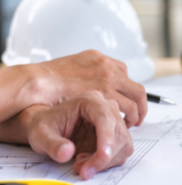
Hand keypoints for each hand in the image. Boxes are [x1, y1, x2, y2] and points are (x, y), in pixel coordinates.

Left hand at [28, 91, 133, 179]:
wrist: (49, 131)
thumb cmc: (47, 127)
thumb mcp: (40, 134)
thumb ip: (52, 144)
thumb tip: (67, 152)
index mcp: (90, 101)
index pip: (106, 118)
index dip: (107, 137)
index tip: (103, 155)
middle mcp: (107, 109)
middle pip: (118, 134)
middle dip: (103, 157)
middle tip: (84, 170)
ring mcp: (114, 123)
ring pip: (123, 145)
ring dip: (105, 162)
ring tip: (81, 164)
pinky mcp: (116, 137)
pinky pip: (121, 153)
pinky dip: (107, 164)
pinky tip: (89, 162)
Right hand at [32, 50, 146, 127]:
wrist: (36, 83)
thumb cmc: (47, 82)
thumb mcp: (69, 68)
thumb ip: (85, 75)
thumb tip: (91, 83)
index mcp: (97, 58)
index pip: (123, 72)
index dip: (126, 89)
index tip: (126, 99)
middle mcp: (106, 66)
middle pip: (135, 86)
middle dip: (141, 103)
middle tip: (138, 115)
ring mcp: (108, 78)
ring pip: (136, 98)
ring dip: (137, 112)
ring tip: (133, 123)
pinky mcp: (106, 94)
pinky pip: (127, 108)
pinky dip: (129, 117)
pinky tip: (123, 125)